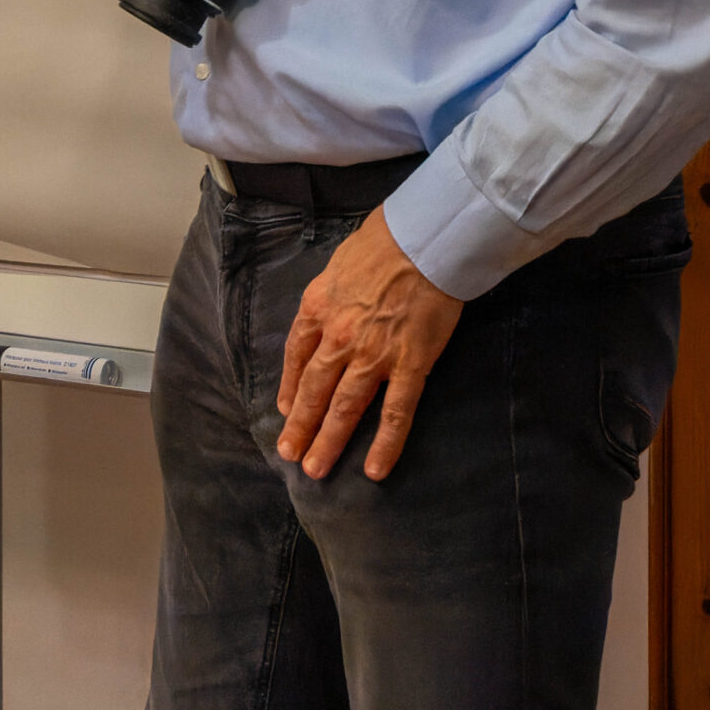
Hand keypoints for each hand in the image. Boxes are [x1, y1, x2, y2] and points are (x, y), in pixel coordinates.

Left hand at [276, 207, 462, 482]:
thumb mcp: (339, 264)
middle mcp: (338, 337)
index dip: (289, 385)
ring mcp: (373, 355)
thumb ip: (330, 295)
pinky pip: (396, 412)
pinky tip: (375, 469)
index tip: (285, 408)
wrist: (424, 239)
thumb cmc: (384, 240)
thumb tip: (327, 312)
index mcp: (318, 308)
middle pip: (313, 389)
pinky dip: (385, 444)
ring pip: (345, 408)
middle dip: (300, 426)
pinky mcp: (409, 365)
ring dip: (328, 441)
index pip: (296, 354)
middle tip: (290, 455)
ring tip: (316, 470)